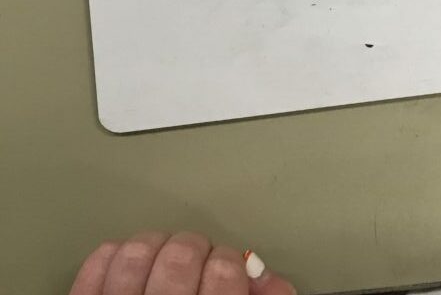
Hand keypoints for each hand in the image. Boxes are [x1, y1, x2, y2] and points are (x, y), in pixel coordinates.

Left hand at [69, 231, 295, 294]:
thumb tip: (262, 274)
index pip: (225, 273)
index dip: (231, 263)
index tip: (229, 271)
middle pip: (181, 257)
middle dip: (196, 251)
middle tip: (200, 264)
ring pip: (135, 255)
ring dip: (156, 248)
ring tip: (165, 263)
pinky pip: (96, 267)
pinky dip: (114, 256)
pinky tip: (130, 270)